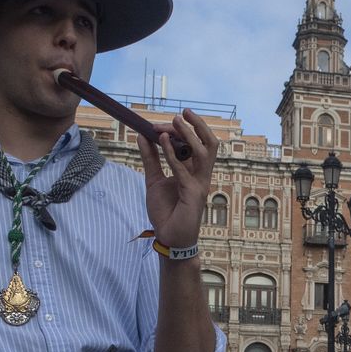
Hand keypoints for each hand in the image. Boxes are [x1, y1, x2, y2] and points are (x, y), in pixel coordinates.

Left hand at [137, 108, 219, 250]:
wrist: (169, 238)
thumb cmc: (166, 212)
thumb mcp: (153, 180)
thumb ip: (150, 159)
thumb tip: (142, 136)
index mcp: (194, 172)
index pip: (195, 144)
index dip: (182, 131)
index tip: (161, 124)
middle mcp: (201, 176)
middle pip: (208, 144)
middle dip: (198, 126)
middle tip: (182, 113)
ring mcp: (200, 184)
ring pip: (204, 152)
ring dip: (190, 135)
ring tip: (176, 121)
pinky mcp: (193, 193)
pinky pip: (183, 169)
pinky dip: (172, 153)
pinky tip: (162, 141)